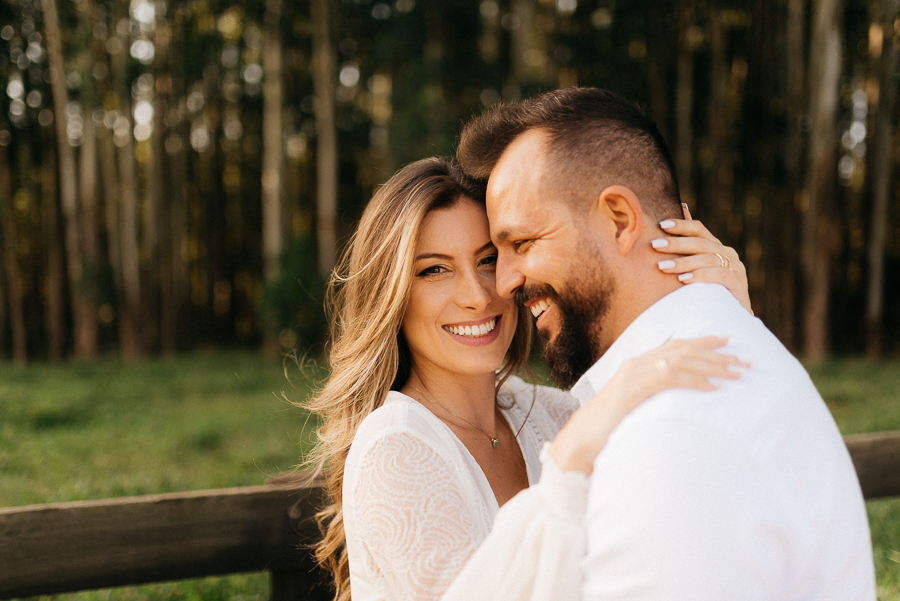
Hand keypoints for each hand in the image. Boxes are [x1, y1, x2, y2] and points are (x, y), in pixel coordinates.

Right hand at [549, 337, 748, 474]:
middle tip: (745, 360)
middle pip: (682, 349)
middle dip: (716, 353)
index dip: (703, 341)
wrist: (580, 441)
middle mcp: (635, 363)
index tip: (729, 341)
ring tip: (736, 373)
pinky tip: (714, 387)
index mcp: (636, 364)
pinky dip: (695, 381)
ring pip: (680, 360)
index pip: (675, 345)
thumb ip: (651, 396)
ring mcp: (633, 375)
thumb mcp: (633, 407)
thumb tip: (676, 399)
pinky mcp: (633, 390)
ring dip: (712, 366)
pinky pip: (670, 378)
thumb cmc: (607, 429)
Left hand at [650, 210, 752, 314]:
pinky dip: (701, 275)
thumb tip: (677, 214)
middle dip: (676, 243)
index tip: (661, 224)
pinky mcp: (739, 283)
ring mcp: (735, 268)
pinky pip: (720, 275)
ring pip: (708, 259)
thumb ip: (685, 249)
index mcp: (715, 246)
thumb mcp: (693, 269)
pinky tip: (684, 279)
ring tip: (662, 266)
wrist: (728, 319)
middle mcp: (727, 253)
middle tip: (654, 245)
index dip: (681, 225)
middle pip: (700, 243)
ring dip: (683, 262)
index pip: (698, 229)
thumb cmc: (705, 292)